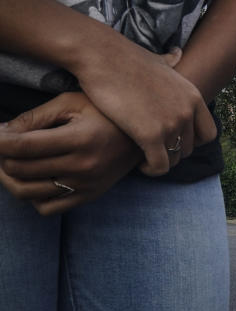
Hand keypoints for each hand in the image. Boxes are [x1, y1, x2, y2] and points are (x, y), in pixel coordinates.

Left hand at [0, 92, 141, 214]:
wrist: (146, 136)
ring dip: (8, 177)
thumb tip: (2, 132)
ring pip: (27, 192)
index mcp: (81, 139)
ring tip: (8, 162)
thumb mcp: (73, 103)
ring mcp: (86, 185)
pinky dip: (30, 196)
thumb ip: (36, 117)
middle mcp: (84, 166)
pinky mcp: (89, 196)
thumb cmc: (107, 113)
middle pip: (20, 169)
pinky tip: (32, 178)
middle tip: (1, 144)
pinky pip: (46, 208)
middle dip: (0, 156)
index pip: (22, 146)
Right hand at [74, 45, 216, 175]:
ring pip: (174, 159)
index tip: (173, 140)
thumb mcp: (158, 60)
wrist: (103, 56)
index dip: (191, 141)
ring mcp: (171, 123)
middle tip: (153, 149)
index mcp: (193, 96)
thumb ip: (171, 62)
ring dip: (160, 161)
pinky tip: (139, 164)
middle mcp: (187, 111)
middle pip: (189, 149)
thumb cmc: (124, 58)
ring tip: (144, 156)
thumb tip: (177, 53)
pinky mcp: (151, 134)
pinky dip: (151, 169)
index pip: (209, 133)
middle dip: (172, 152)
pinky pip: (160, 166)